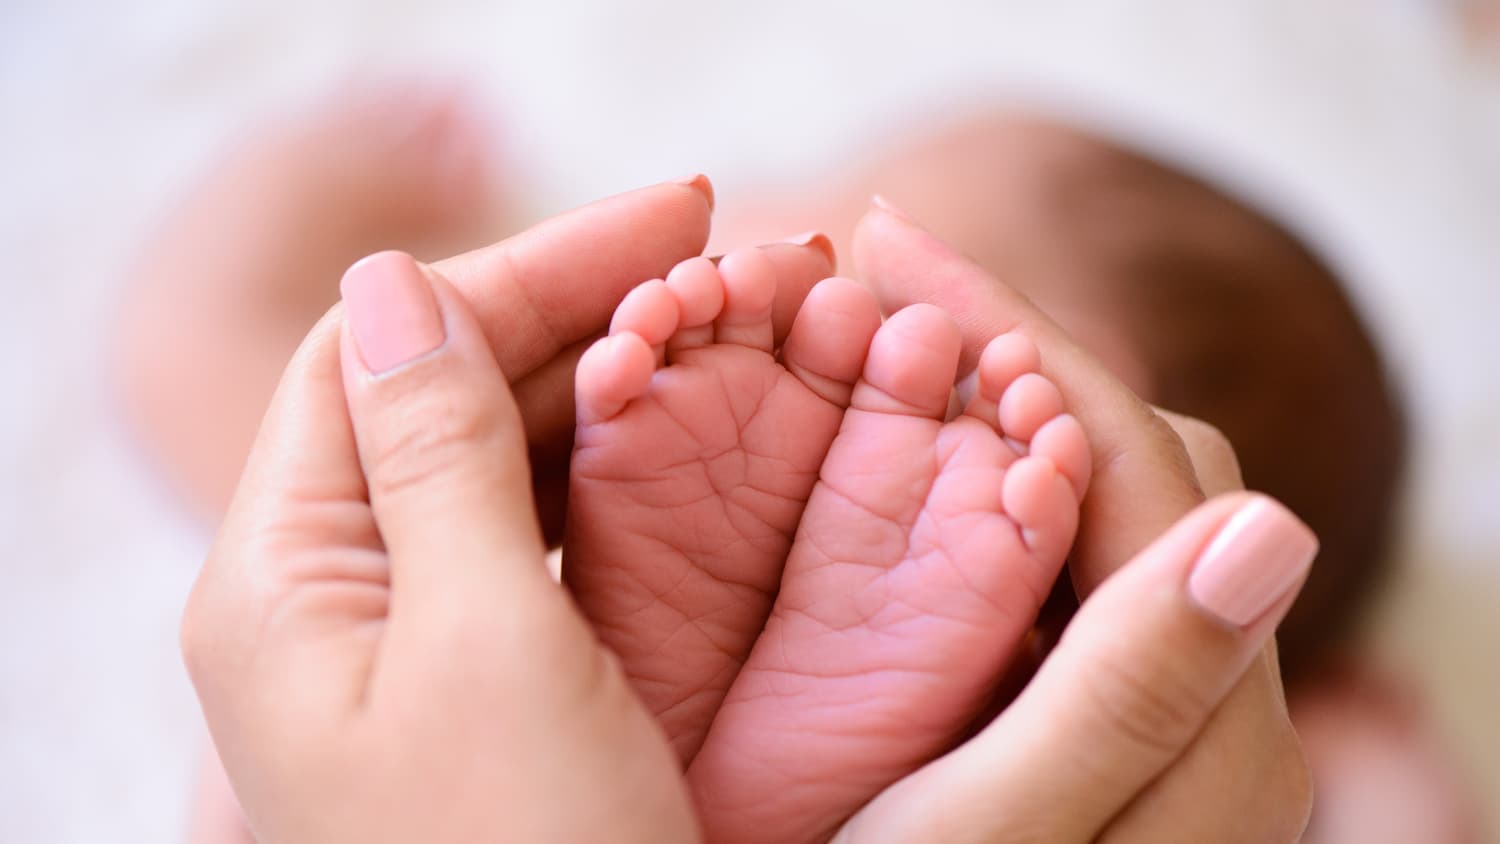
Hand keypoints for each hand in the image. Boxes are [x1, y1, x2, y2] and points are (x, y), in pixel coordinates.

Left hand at [181, 180, 835, 841]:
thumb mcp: (485, 647)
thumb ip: (436, 458)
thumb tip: (390, 284)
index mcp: (285, 579)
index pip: (384, 352)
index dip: (526, 265)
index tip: (675, 216)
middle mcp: (328, 598)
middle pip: (439, 393)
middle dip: (576, 306)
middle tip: (723, 255)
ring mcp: (404, 642)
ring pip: (492, 459)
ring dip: (599, 380)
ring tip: (723, 325)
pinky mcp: (478, 681)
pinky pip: (530, 538)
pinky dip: (607, 472)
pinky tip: (683, 435)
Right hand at [839, 201, 1315, 842]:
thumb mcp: (991, 836)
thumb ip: (1131, 694)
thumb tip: (1276, 523)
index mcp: (1212, 729)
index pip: (1131, 460)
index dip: (1011, 334)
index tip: (886, 241)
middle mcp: (1214, 700)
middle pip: (1131, 461)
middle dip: (1002, 350)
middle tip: (865, 285)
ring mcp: (1156, 697)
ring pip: (1095, 497)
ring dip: (992, 406)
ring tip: (876, 343)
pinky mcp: (1097, 702)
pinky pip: (1060, 553)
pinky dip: (984, 480)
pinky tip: (901, 454)